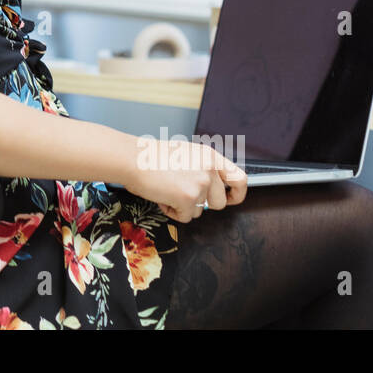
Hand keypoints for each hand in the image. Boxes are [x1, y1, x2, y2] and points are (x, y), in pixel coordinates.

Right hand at [122, 138, 247, 223]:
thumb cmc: (150, 157)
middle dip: (203, 204)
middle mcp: (209, 169)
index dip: (237, 194)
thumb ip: (201, 169)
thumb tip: (208, 190)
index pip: (240, 179)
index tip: (229, 200)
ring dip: (184, 207)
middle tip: (184, 196)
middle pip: (220, 202)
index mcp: (210, 156)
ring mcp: (201, 184)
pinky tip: (161, 197)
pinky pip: (186, 217)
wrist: (132, 159)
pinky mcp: (188, 198)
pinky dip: (172, 212)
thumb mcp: (185, 155)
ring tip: (167, 191)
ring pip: (201, 211)